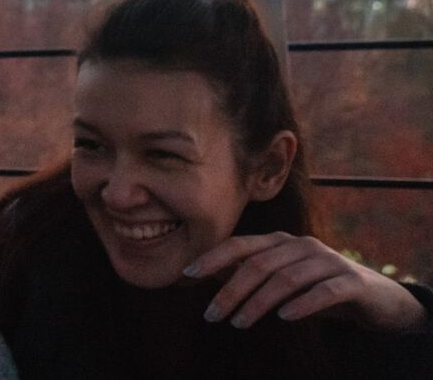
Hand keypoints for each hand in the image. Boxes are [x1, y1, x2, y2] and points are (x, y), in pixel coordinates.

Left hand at [184, 232, 426, 333]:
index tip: (188, 274)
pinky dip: (303, 304)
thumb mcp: (282, 279)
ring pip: (287, 278)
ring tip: (239, 323)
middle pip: (259, 264)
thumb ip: (251, 273)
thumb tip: (208, 274)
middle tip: (212, 315)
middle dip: (231, 290)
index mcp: (281, 241)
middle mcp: (302, 245)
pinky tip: (285, 318)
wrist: (378, 298)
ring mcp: (328, 260)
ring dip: (259, 302)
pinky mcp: (351, 281)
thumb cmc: (318, 288)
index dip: (213, 257)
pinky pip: (324, 291)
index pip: (240, 244)